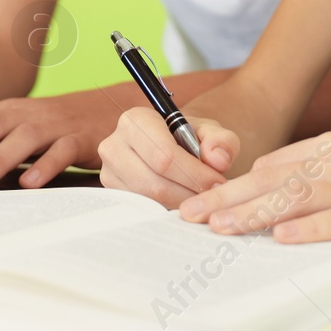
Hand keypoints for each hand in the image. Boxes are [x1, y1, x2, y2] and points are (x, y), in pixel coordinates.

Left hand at [0, 91, 118, 189]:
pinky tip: (31, 183)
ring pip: (22, 137)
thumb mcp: (21, 131)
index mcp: (7, 112)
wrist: (114, 109)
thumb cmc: (58, 128)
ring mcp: (55, 124)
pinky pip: (63, 149)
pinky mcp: (82, 138)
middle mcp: (27, 114)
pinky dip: (46, 165)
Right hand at [98, 108, 237, 206]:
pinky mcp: (113, 194)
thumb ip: (221, 141)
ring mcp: (109, 172)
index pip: (164, 156)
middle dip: (189, 192)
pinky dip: (167, 209)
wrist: (172, 146)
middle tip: (212, 196)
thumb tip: (217, 160)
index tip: (217, 182)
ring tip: (201, 198)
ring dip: (180, 203)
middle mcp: (114, 145)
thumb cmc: (190, 138)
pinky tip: (183, 202)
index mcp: (136, 121)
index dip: (194, 173)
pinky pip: (142, 209)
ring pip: (149, 200)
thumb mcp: (210, 132)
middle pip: (154, 182)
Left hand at [178, 132, 330, 243]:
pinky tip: (284, 237)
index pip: (268, 166)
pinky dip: (309, 229)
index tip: (200, 202)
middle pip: (271, 180)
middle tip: (190, 216)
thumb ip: (317, 172)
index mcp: (329, 147)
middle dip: (226, 199)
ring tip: (222, 228)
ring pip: (295, 199)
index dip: (231, 186)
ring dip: (254, 214)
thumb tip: (273, 189)